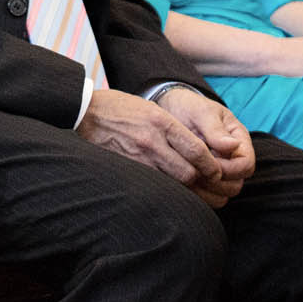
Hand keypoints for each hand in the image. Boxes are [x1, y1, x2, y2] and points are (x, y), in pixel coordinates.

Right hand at [77, 88, 225, 198]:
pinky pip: (154, 185)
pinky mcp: (127, 170)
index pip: (197, 150)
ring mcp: (139, 158)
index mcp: (162, 122)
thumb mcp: (150, 108)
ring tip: (196, 193)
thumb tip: (198, 149)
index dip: (212, 165)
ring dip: (187, 191)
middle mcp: (153, 142)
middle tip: (209, 185)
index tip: (217, 171)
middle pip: (189, 173)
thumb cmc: (120, 108)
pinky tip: (172, 192)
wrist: (85, 113)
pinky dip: (167, 191)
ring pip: (173, 184)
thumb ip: (173, 128)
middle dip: (203, 182)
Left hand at [154, 86, 255, 206]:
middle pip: (237, 184)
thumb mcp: (201, 113)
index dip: (230, 169)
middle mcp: (232, 157)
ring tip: (188, 176)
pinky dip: (197, 193)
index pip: (246, 165)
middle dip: (218, 182)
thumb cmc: (188, 107)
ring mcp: (220, 168)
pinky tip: (183, 182)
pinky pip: (208, 195)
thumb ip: (216, 130)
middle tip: (195, 172)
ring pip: (223, 193)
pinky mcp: (205, 176)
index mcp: (238, 139)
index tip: (208, 163)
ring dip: (207, 190)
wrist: (171, 109)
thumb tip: (232, 146)